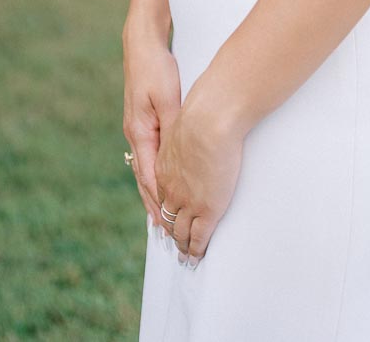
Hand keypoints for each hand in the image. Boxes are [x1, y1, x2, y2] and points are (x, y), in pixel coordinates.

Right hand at [122, 24, 181, 227]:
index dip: (159, 202)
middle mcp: (135, 134)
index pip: (149, 177)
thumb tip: (177, 157)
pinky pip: (150, 155)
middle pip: (144, 179)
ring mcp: (138, 127)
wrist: (142, 43)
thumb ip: (173, 127)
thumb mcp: (167, 98)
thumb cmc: (156, 68)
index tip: (167, 224)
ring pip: (146, 169)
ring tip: (160, 217)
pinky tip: (160, 181)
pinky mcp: (144, 119)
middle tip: (164, 233)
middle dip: (154, 205)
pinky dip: (155, 174)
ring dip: (153, 193)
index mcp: (140, 132)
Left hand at [154, 85, 244, 264]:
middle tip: (174, 244)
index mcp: (163, 167)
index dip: (163, 207)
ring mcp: (187, 200)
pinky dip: (197, 249)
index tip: (165, 216)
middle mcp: (170, 187)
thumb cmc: (201, 114)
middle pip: (167, 216)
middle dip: (170, 231)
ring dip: (182, 245)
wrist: (209, 119)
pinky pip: (199, 236)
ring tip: (185, 257)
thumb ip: (183, 132)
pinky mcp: (206, 209)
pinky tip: (198, 256)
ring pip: (180, 230)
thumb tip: (190, 129)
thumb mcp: (182, 123)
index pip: (160, 194)